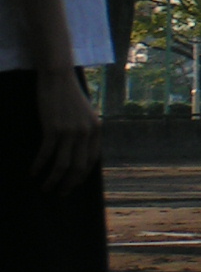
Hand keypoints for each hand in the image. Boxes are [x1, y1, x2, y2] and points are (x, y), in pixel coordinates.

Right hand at [32, 69, 100, 193]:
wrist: (59, 78)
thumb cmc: (70, 96)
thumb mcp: (85, 115)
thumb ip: (86, 132)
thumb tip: (79, 153)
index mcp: (96, 129)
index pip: (92, 160)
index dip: (82, 176)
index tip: (74, 185)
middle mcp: (86, 132)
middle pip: (78, 167)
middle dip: (69, 184)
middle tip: (60, 194)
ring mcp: (70, 131)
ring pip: (62, 165)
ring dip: (53, 180)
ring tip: (45, 188)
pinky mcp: (53, 128)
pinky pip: (46, 154)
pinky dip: (38, 166)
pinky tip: (32, 172)